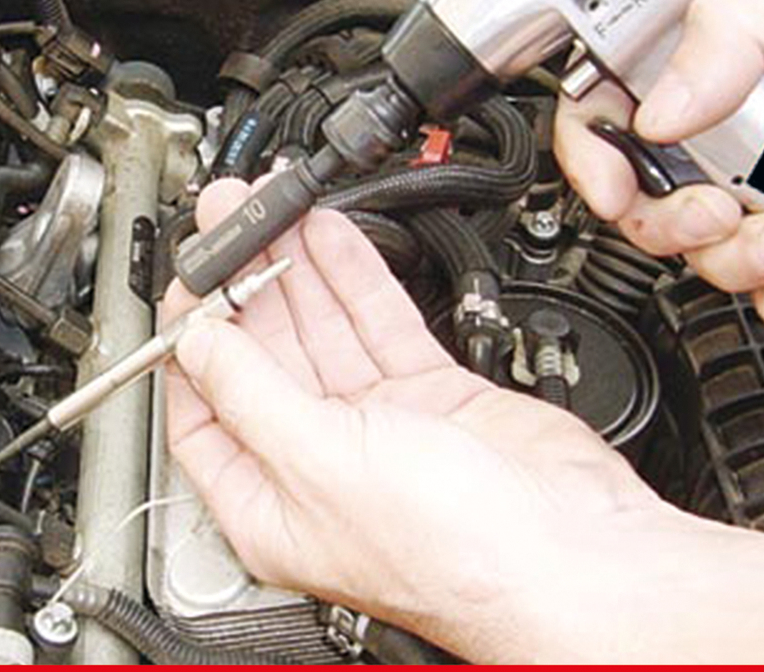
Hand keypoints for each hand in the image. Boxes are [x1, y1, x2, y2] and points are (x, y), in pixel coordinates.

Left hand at [161, 179, 667, 661]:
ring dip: (295, 267)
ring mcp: (378, 427)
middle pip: (264, 358)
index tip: (190, 281)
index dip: (193, 341)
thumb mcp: (320, 462)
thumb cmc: (456, 553)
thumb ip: (253, 393)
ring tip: (270, 209)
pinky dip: (354, 276)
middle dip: (243, 284)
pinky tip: (328, 235)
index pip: (205, 409)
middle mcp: (319, 465)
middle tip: (229, 220)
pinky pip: (378, 322)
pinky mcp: (431, 396)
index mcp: (271, 504)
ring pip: (322, 330)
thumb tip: (198, 343)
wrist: (573, 554)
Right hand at [556, 0, 763, 332]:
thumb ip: (728, 37)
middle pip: (652, 197)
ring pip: (713, 251)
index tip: (618, 192)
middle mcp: (737, 114)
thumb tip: (654, 112)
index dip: (594, 154)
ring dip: (746, 264)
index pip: (610, 103)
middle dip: (681, 223)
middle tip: (726, 210)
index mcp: (714, 50)